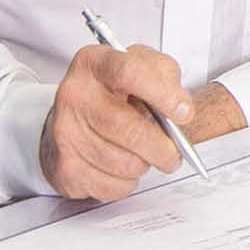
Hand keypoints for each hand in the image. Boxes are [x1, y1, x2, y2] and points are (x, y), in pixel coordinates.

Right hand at [39, 43, 203, 201]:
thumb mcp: (140, 67)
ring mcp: (65, 132)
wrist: (72, 118)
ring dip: (144, 164)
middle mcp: (74, 95)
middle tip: (174, 152)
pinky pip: (112, 186)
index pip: (129, 72)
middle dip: (161, 147)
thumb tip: (181, 108)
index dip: (162, 94)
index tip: (184, 113)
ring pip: (123, 163)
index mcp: (94, 63)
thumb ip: (165, 76)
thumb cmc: (112, 92)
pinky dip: (127, 182)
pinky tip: (122, 166)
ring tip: (141, 154)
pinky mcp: (65, 167)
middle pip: (128, 129)